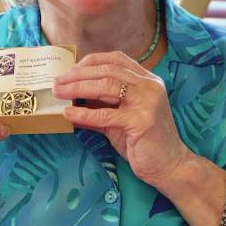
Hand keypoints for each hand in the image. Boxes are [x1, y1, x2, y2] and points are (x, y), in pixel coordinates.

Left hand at [53, 52, 193, 189]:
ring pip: (107, 86)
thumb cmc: (144, 141)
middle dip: (78, 74)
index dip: (91, 61)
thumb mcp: (119, 119)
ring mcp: (147, 102)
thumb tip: (70, 99)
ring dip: (78, 88)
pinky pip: (106, 114)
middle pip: (108, 70)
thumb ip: (100, 106)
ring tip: (59, 93)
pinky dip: (84, 114)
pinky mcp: (142, 121)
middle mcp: (149, 86)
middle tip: (57, 81)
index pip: (116, 59)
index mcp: (146, 80)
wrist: (169, 165)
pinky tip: (69, 114)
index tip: (70, 70)